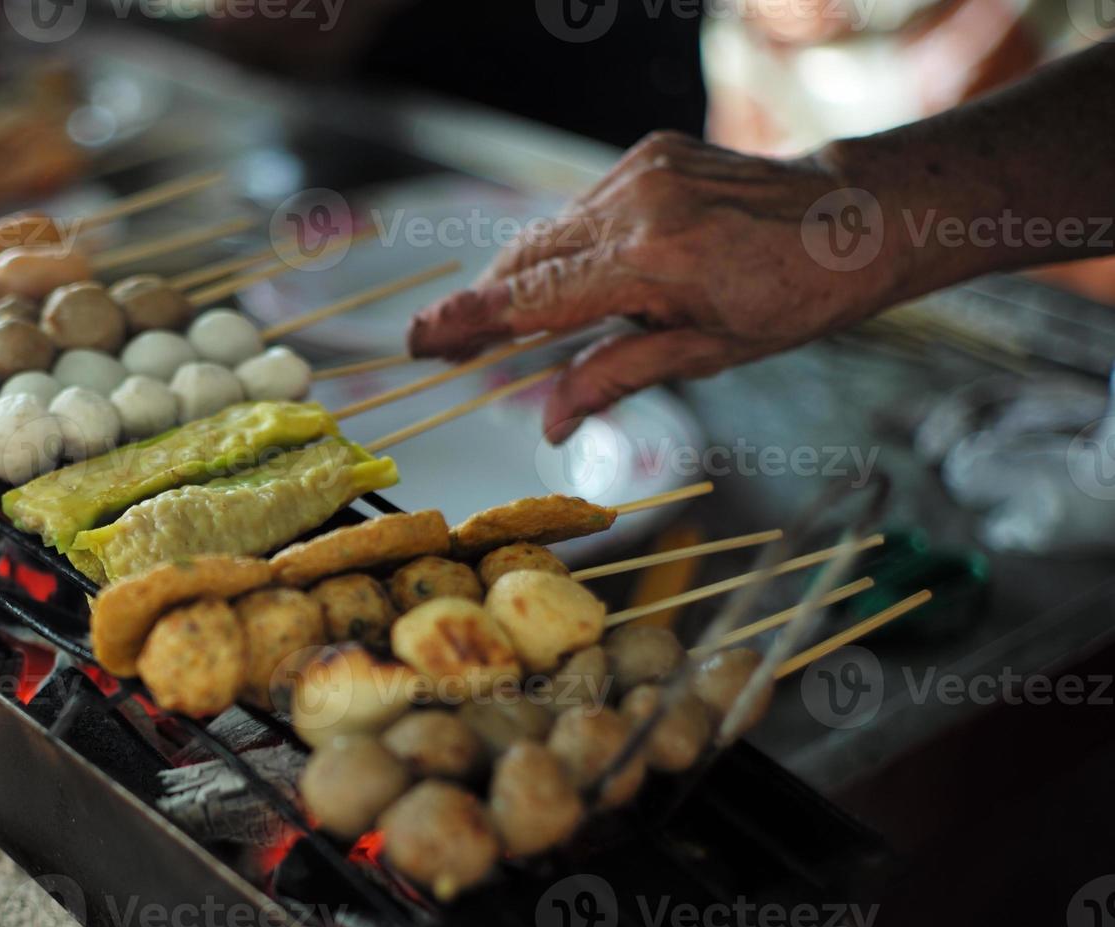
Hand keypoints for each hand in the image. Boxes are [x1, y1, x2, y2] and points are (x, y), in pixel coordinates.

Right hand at [408, 132, 908, 442]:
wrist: (858, 214)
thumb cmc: (796, 295)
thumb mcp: (709, 353)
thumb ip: (618, 377)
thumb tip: (553, 421)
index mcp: (651, 259)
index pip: (533, 296)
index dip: (468, 321)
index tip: (420, 339)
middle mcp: (635, 203)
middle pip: (526, 258)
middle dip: (486, 303)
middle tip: (454, 346)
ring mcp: (641, 169)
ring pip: (549, 230)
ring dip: (526, 276)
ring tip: (514, 323)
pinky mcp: (649, 153)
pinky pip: (583, 208)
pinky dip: (567, 246)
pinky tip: (579, 278)